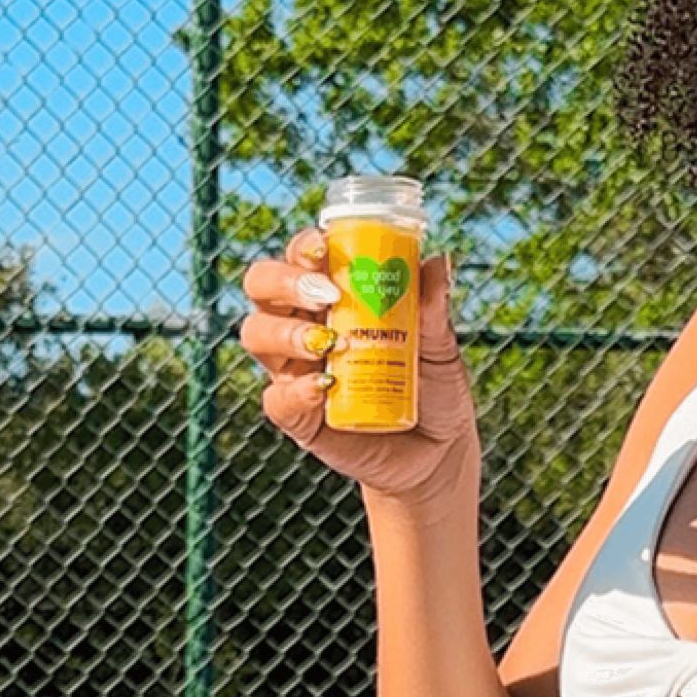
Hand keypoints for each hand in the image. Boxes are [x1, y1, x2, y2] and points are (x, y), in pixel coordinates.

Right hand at [237, 227, 480, 519]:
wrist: (438, 449)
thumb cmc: (433, 385)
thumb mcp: (439, 343)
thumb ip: (433, 307)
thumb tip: (439, 263)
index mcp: (331, 295)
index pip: (300, 257)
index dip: (302, 246)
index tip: (323, 247)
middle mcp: (302, 324)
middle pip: (262, 286)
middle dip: (285, 282)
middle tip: (327, 295)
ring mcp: (294, 369)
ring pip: (256, 335)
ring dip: (286, 332)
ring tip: (328, 343)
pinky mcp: (298, 416)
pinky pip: (276, 398)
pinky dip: (296, 390)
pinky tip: (324, 387)